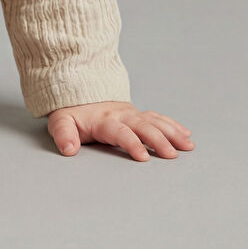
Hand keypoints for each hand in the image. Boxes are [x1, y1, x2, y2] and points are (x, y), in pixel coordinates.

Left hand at [47, 101, 194, 160]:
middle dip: (158, 140)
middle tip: (172, 155)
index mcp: (103, 120)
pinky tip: (185, 134)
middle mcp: (121, 115)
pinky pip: (157, 118)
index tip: (143, 157)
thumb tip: (68, 149)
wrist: (78, 92)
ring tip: (187, 145)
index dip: (132, 143)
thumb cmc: (71, 113)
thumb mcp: (60, 122)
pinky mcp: (137, 114)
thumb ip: (63, 134)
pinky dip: (172, 125)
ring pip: (155, 121)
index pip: (120, 132)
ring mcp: (131, 113)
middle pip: (143, 127)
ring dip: (171, 133)